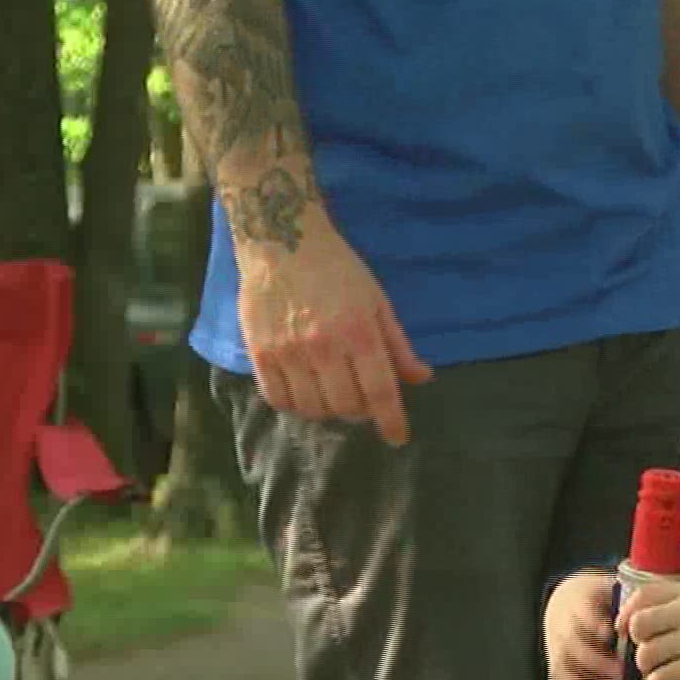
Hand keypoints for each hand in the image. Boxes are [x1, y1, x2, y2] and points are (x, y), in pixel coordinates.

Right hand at [237, 224, 432, 444]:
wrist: (284, 241)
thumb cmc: (339, 270)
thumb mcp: (378, 302)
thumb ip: (398, 345)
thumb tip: (421, 378)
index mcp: (359, 332)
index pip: (379, 391)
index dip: (391, 420)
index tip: (397, 438)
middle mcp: (323, 346)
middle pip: (346, 406)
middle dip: (360, 413)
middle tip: (362, 402)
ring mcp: (287, 351)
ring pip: (312, 408)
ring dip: (328, 411)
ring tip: (333, 395)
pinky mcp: (259, 352)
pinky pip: (278, 399)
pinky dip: (296, 405)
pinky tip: (305, 392)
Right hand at [544, 570, 622, 679]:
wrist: (566, 602)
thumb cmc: (596, 598)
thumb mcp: (609, 587)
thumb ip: (627, 599)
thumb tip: (650, 608)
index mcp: (578, 602)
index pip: (582, 612)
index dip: (592, 623)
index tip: (607, 632)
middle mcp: (563, 626)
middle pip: (572, 645)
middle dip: (595, 662)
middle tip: (619, 673)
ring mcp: (557, 648)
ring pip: (563, 669)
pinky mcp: (556, 667)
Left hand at [618, 580, 679, 679]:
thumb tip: (654, 620)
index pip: (644, 593)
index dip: (627, 611)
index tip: (625, 625)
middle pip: (640, 624)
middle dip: (636, 641)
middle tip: (646, 650)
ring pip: (647, 653)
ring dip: (646, 665)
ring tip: (657, 669)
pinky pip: (665, 677)